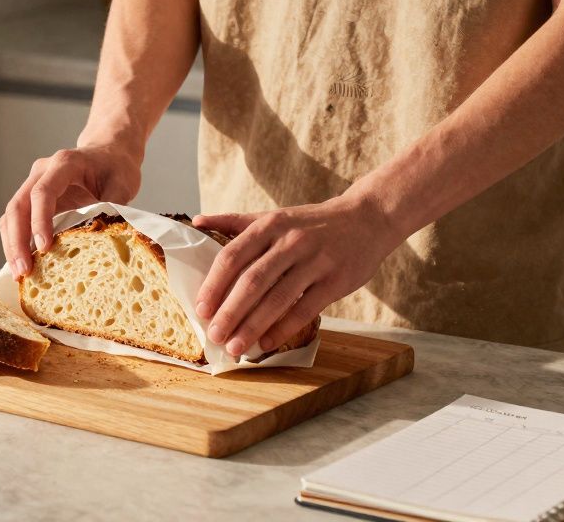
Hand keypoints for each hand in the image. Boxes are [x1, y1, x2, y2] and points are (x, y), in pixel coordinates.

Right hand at [0, 144, 141, 277]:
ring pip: (11, 216)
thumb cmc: (115, 167)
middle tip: (24, 271)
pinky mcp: (31, 200)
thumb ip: (114, 208)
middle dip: (17, 241)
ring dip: (12, 246)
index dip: (40, 220)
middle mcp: (41, 172)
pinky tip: (24, 265)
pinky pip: (16, 222)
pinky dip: (16, 243)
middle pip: (18, 206)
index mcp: (64, 163)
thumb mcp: (123, 183)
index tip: (44, 248)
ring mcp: (32, 184)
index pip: (43, 192)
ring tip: (20, 275)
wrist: (108, 153)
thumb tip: (106, 239)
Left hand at [192, 192, 404, 356]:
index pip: (233, 256)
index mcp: (270, 224)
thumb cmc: (312, 222)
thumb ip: (235, 221)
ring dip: (253, 326)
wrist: (368, 218)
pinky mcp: (336, 280)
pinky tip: (266, 343)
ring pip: (278, 298)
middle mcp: (291, 241)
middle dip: (230, 312)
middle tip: (214, 336)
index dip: (214, 284)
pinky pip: (305, 309)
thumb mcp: (275, 216)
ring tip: (236, 347)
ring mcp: (315, 261)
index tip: (200, 309)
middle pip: (253, 281)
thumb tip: (196, 221)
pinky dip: (284, 328)